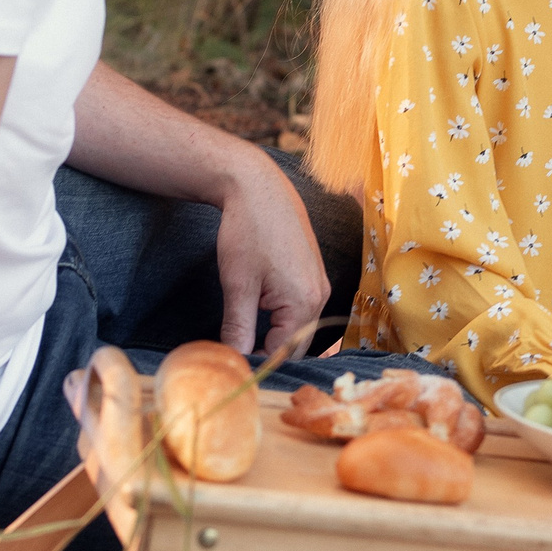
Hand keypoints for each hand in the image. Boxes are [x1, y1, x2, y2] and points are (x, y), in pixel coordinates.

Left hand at [212, 150, 332, 357]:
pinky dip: (281, 315)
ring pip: (298, 325)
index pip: (283, 352)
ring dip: (274, 332)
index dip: (255, 361)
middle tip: (235, 351)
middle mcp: (320, 295)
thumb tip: (236, 358)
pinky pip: (300, 306)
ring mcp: (319, 282)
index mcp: (305, 303)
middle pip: (296, 342)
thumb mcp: (238, 285)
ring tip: (244, 329)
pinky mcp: (312, 271)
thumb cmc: (248, 231)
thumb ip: (239, 327)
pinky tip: (258, 307)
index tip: (231, 364)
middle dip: (267, 349)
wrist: (258, 186)